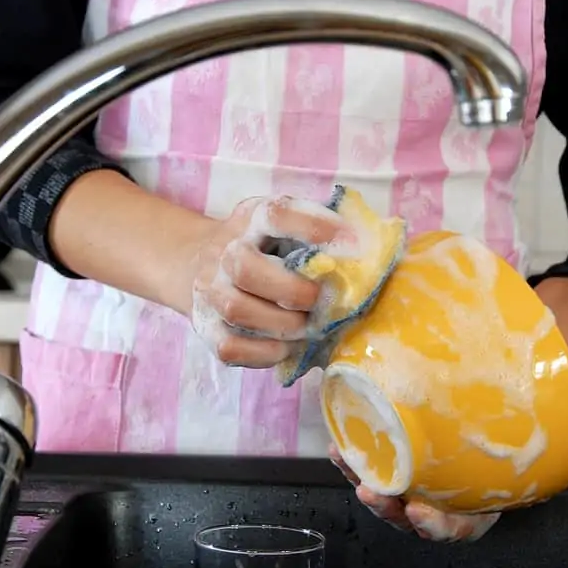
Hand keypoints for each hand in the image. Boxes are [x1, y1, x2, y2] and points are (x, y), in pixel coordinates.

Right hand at [187, 195, 353, 367]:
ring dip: (282, 324)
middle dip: (292, 290)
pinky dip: (263, 352)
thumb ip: (317, 233)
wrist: (196, 261)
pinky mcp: (206, 326)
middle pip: (245, 268)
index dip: (314, 227)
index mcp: (251, 219)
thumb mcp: (281, 226)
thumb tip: (372, 248)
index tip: (350, 243)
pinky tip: (286, 346)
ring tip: (307, 327)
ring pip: (237, 310)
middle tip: (320, 300)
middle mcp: (224, 251)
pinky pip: (229, 346)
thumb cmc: (260, 247)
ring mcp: (210, 291)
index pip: (276, 215)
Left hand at [329, 445, 499, 542]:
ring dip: (361, 480)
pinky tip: (338, 449)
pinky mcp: (392, 478)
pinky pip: (370, 475)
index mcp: (467, 516)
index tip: (420, 513)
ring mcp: (411, 495)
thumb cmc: (499, 457)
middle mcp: (435, 511)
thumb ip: (506, 443)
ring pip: (383, 497)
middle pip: (406, 518)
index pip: (451, 529)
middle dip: (386, 507)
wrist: (493, 450)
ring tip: (345, 461)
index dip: (434, 525)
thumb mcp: (507, 458)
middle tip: (372, 493)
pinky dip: (352, 464)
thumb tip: (532, 404)